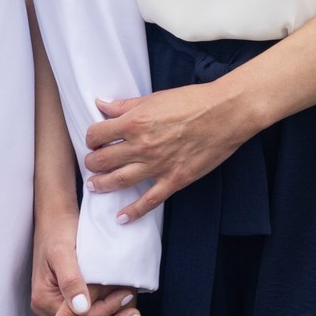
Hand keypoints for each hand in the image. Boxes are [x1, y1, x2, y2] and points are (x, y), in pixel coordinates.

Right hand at [30, 207, 137, 315]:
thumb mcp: (64, 254)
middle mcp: (45, 311)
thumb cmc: (60, 232)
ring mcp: (52, 312)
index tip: (130, 307)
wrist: (54, 220)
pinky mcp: (61, 308)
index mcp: (44, 300)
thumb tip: (81, 310)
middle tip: (136, 313)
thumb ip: (71, 282)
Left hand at [86, 80, 253, 224]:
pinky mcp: (174, 180)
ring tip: (94, 186)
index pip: (97, 134)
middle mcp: (141, 146)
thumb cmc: (191, 101)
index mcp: (134, 122)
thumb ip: (124, 105)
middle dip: (92, 163)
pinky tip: (121, 217)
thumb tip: (101, 104)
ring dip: (102, 185)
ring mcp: (157, 166)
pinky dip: (133, 211)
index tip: (94, 140)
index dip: (91, 138)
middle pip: (103, 160)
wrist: (225, 113)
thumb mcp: (153, 98)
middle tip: (90, 164)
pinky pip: (149, 201)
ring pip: (119, 180)